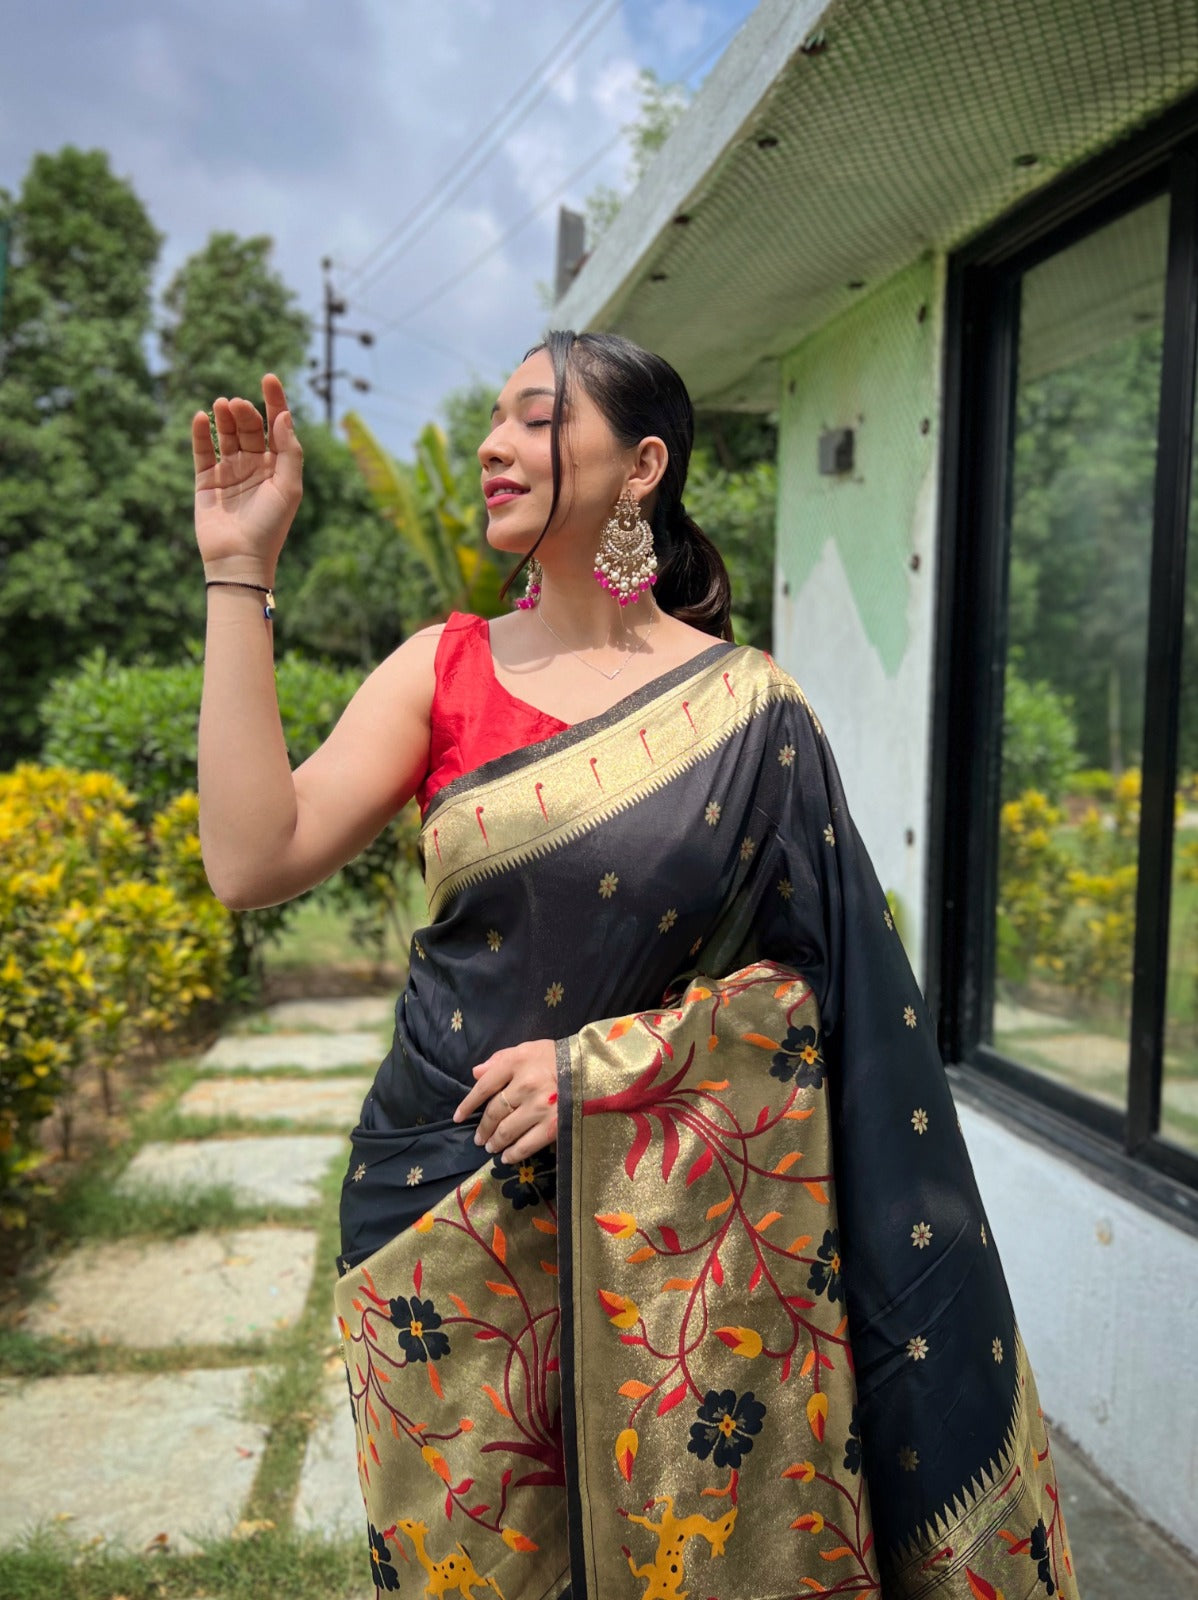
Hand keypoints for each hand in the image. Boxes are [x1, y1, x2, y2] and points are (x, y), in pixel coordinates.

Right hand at [192, 373, 302, 574]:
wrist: (239, 559)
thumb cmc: (270, 527)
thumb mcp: (288, 488)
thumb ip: (289, 451)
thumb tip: (284, 415)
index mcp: (279, 467)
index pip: (278, 426)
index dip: (275, 401)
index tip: (269, 378)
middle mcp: (255, 466)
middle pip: (251, 428)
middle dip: (245, 412)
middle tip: (237, 404)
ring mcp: (230, 472)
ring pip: (227, 436)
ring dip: (225, 418)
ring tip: (221, 405)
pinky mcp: (207, 481)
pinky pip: (202, 452)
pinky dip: (201, 434)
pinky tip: (202, 417)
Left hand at [452, 1040, 557, 1163]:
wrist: (595, 1069)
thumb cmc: (559, 1057)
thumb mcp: (529, 1048)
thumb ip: (501, 1059)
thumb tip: (475, 1073)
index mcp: (517, 1062)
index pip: (484, 1086)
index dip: (468, 1104)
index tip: (458, 1117)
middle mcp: (526, 1084)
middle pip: (495, 1111)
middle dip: (484, 1128)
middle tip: (479, 1139)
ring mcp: (540, 1106)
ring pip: (507, 1130)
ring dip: (495, 1142)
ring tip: (490, 1147)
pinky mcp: (554, 1125)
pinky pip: (527, 1144)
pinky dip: (514, 1154)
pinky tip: (506, 1157)